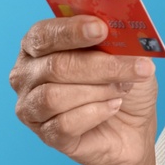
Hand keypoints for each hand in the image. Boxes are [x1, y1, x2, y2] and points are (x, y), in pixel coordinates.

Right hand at [10, 15, 158, 164]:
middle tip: (137, 66)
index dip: (72, 30)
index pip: (45, 33)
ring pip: (55, 97)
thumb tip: (119, 28)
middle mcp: (28, 74)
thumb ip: (117, 39)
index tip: (101, 28)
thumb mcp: (127, 56)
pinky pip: (64, 124)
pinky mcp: (46, 135)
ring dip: (98, 91)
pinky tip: (112, 107)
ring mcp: (32, 107)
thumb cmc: (124, 84)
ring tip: (122, 89)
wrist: (133, 129)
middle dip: (101, 65)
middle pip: (56, 66)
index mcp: (40, 44)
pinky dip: (95, 114)